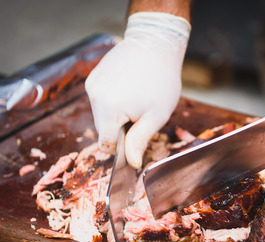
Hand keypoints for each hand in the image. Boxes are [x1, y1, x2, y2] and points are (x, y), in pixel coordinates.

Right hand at [85, 12, 190, 167]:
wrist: (154, 43)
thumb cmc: (161, 81)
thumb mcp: (156, 116)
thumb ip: (140, 141)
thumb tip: (130, 164)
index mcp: (110, 109)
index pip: (107, 144)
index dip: (121, 151)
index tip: (134, 147)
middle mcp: (95, 97)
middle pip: (103, 130)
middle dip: (121, 131)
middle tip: (142, 118)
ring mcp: (92, 85)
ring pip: (101, 116)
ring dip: (117, 116)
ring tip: (137, 100)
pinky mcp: (93, 77)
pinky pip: (100, 100)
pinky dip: (112, 102)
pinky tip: (129, 91)